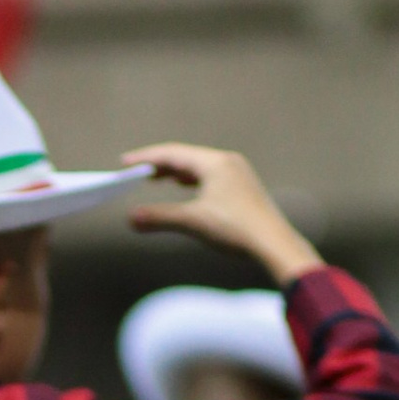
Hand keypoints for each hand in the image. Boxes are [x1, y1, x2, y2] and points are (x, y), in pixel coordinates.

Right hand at [123, 143, 321, 287]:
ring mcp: (237, 174)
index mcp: (215, 163)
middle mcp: (227, 162)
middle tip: (134, 170)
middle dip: (158, 164)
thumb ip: (160, 217)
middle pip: (185, 157)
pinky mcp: (242, 188)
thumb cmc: (236, 229)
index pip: (173, 154)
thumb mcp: (193, 222)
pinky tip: (185, 188)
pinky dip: (191, 181)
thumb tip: (130, 218)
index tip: (125, 162)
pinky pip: (209, 177)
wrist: (274, 245)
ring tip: (154, 178)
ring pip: (198, 167)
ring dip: (174, 172)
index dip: (146, 158)